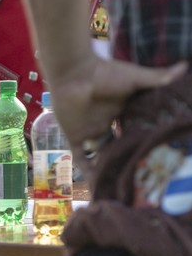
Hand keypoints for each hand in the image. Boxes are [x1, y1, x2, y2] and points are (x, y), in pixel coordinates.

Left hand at [48, 57, 187, 176]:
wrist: (74, 72)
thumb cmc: (105, 72)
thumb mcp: (136, 77)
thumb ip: (158, 78)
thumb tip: (185, 67)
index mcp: (124, 112)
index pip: (138, 131)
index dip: (147, 142)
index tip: (162, 155)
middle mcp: (109, 123)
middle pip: (122, 146)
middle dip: (132, 158)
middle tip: (148, 176)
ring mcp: (92, 131)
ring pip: (104, 155)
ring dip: (112, 168)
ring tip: (127, 188)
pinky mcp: (76, 137)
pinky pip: (81, 158)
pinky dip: (88, 170)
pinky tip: (97, 185)